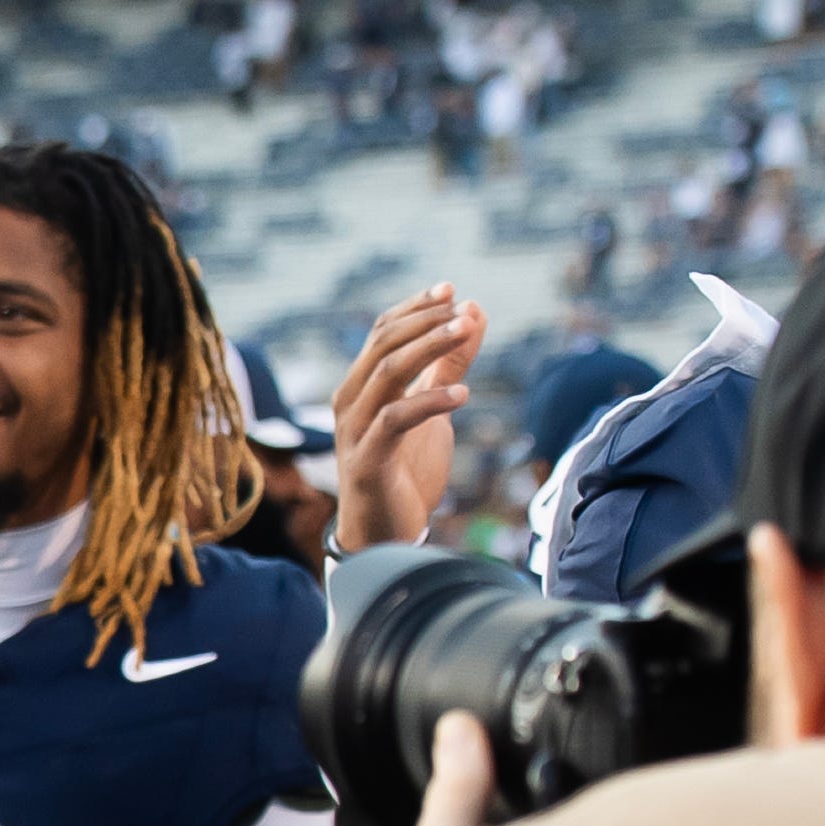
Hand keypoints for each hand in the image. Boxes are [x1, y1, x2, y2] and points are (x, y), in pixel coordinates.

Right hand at [329, 285, 488, 548]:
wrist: (384, 537)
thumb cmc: (405, 471)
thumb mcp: (433, 410)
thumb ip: (449, 366)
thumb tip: (474, 312)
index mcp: (360, 388)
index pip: (381, 333)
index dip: (414, 308)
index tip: (450, 288)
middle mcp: (349, 404)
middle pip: (382, 346)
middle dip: (425, 322)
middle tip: (464, 310)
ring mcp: (354, 432)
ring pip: (386, 374)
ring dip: (428, 348)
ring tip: (466, 332)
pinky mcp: (367, 461)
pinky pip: (395, 421)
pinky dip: (428, 402)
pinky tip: (463, 395)